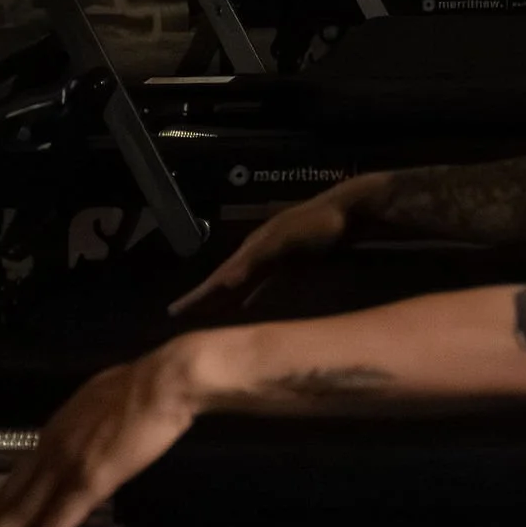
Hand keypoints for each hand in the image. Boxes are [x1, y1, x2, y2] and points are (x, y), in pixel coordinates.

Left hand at [0, 348, 203, 526]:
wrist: (164, 382)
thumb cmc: (143, 388)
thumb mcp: (99, 401)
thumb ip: (82, 426)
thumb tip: (79, 437)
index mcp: (56, 430)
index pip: (17, 475)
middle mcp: (52, 449)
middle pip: (9, 495)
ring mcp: (68, 466)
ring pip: (22, 510)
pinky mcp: (90, 481)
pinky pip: (58, 520)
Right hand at [169, 178, 372, 317]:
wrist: (350, 209)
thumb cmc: (320, 225)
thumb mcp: (287, 239)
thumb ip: (258, 257)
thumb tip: (227, 280)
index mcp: (254, 248)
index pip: (220, 277)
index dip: (198, 295)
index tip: (174, 311)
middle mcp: (258, 251)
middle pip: (226, 279)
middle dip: (204, 298)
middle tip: (180, 316)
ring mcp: (274, 256)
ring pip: (242, 282)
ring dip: (224, 299)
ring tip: (206, 315)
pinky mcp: (291, 262)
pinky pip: (261, 284)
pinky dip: (248, 296)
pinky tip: (246, 306)